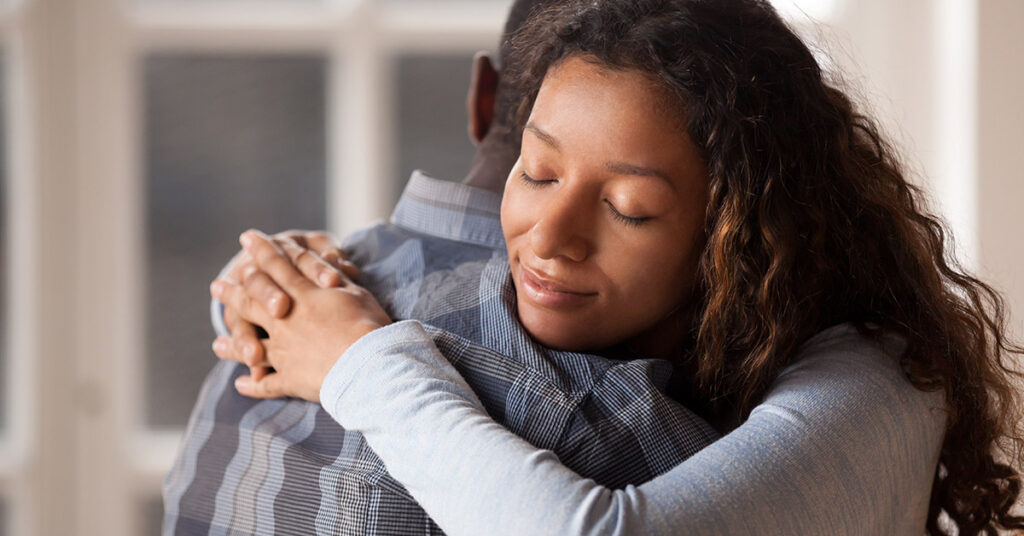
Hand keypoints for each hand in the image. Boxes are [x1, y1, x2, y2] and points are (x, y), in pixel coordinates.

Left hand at [218, 230, 358, 380]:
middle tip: (216, 287)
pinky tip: (242, 384)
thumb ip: (337, 279)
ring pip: (252, 345)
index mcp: (304, 295)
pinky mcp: (291, 379)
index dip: (261, 250)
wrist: (369, 364)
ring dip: (234, 344)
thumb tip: (329, 264)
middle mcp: (286, 320)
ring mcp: (284, 350)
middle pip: (252, 302)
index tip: (247, 237)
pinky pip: (267, 384)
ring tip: (217, 345)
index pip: (277, 266)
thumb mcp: (356, 292)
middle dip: (233, 293)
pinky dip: (253, 384)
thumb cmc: (368, 324)